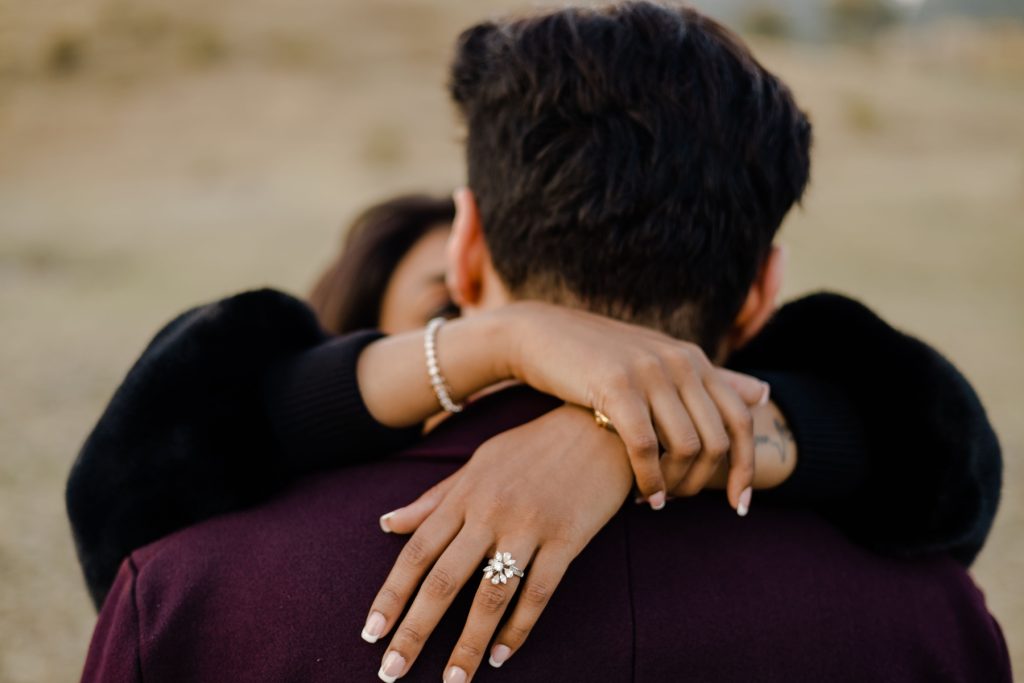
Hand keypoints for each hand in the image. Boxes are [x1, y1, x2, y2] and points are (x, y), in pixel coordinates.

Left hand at [363, 405, 631, 681]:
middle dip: (414, 630)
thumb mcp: (479, 464)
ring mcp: (530, 526)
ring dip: (468, 643)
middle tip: (391, 672)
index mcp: (465, 494)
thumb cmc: (534, 447)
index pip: (417, 552)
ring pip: (491, 595)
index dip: (391, 595)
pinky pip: (539, 592)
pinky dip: (519, 627)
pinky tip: (501, 655)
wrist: (599, 426)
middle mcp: (491, 512)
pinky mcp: (567, 538)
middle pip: (444, 580)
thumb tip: (387, 523)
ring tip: (452, 681)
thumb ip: (434, 499)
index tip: (370, 632)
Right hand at [499, 302, 767, 509]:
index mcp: (694, 359)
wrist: (541, 334)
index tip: (739, 506)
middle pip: (717, 441)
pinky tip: (641, 497)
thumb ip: (710, 380)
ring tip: (656, 500)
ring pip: (686, 447)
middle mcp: (680, 362)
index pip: (741, 420)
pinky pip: (646, 447)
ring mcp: (650, 372)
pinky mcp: (616, 386)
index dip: (747, 468)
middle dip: (703, 483)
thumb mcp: (659, 362)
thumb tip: (764, 393)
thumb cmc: (600, 357)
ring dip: (676, 485)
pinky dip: (649, 479)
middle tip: (678, 501)